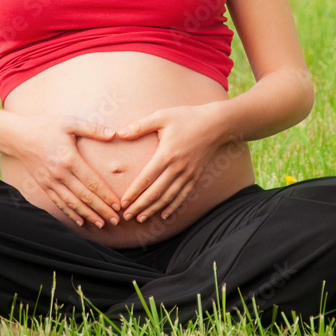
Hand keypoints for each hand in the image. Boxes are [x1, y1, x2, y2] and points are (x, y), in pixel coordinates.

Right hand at [11, 114, 120, 228]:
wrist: (18, 136)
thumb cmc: (46, 127)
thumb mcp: (70, 122)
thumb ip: (92, 129)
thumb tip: (113, 134)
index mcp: (69, 160)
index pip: (92, 182)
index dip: (106, 195)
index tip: (118, 205)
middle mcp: (60, 175)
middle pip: (85, 197)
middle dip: (102, 210)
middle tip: (116, 220)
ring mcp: (51, 182)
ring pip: (72, 204)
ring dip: (88, 215)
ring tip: (102, 224)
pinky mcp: (44, 186)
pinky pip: (59, 203)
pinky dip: (70, 213)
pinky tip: (81, 221)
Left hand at [116, 104, 226, 222]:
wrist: (216, 124)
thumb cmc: (187, 117)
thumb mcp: (161, 116)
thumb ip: (140, 126)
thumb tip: (120, 133)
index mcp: (166, 154)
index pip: (146, 179)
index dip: (133, 193)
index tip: (122, 203)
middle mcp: (177, 168)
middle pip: (155, 193)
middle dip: (140, 206)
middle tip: (126, 216)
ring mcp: (188, 174)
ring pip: (168, 197)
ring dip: (153, 210)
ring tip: (141, 218)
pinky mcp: (196, 176)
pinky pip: (183, 195)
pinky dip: (173, 207)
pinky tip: (164, 215)